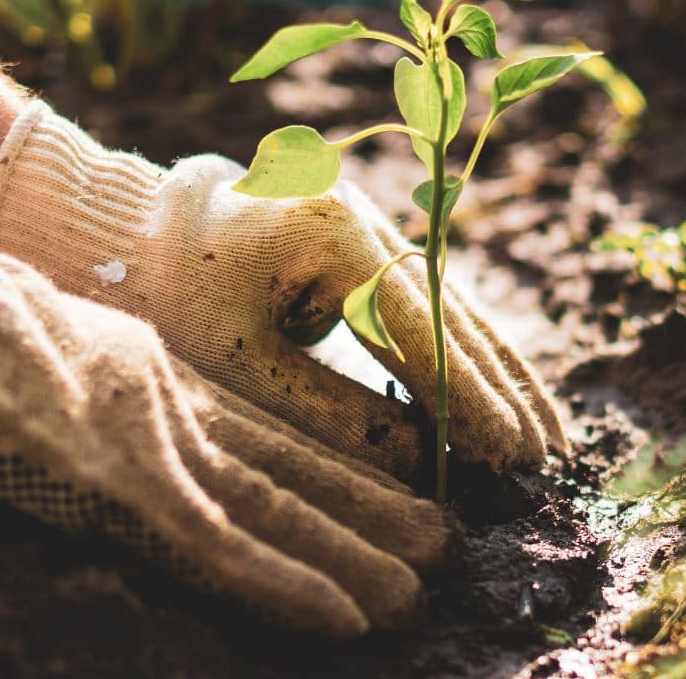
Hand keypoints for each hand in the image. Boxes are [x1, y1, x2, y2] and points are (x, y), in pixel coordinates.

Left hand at [0, 103, 567, 479]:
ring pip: (451, 307)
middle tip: (552, 459)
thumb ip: (328, 412)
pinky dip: (462, 353)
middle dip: (503, 391)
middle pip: (453, 315)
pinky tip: (496, 392)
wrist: (133, 230)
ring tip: (546, 434)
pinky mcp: (361, 245)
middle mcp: (366, 221)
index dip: (468, 399)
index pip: (420, 330)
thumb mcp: (238, 362)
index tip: (513, 456)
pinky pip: (427, 304)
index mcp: (335, 236)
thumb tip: (420, 464)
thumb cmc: (169, 295)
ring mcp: (368, 226)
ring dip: (499, 373)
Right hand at [0, 166, 450, 636]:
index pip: (255, 428)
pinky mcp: (112, 480)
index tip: (388, 487)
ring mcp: (140, 441)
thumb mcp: (38, 334)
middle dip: (358, 506)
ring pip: (269, 508)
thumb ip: (89, 366)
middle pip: (279, 465)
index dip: (325, 463)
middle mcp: (161, 404)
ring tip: (419, 583)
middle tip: (439, 539)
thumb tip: (104, 401)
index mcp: (145, 371)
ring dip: (345, 552)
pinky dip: (284, 586)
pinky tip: (347, 617)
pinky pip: (218, 547)